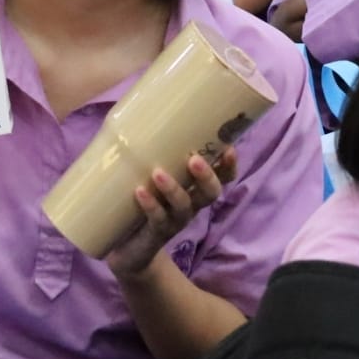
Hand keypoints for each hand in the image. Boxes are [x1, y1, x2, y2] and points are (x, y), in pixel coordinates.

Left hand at [104, 149, 235, 278]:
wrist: (127, 251)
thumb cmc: (141, 203)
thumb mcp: (147, 175)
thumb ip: (147, 150)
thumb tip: (134, 107)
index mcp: (194, 190)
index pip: (222, 177)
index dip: (229, 166)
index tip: (230, 148)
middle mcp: (190, 206)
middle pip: (210, 193)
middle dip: (207, 176)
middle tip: (195, 159)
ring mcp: (174, 221)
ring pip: (184, 207)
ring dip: (174, 189)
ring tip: (158, 173)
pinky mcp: (155, 234)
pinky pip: (156, 220)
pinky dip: (150, 206)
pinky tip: (140, 193)